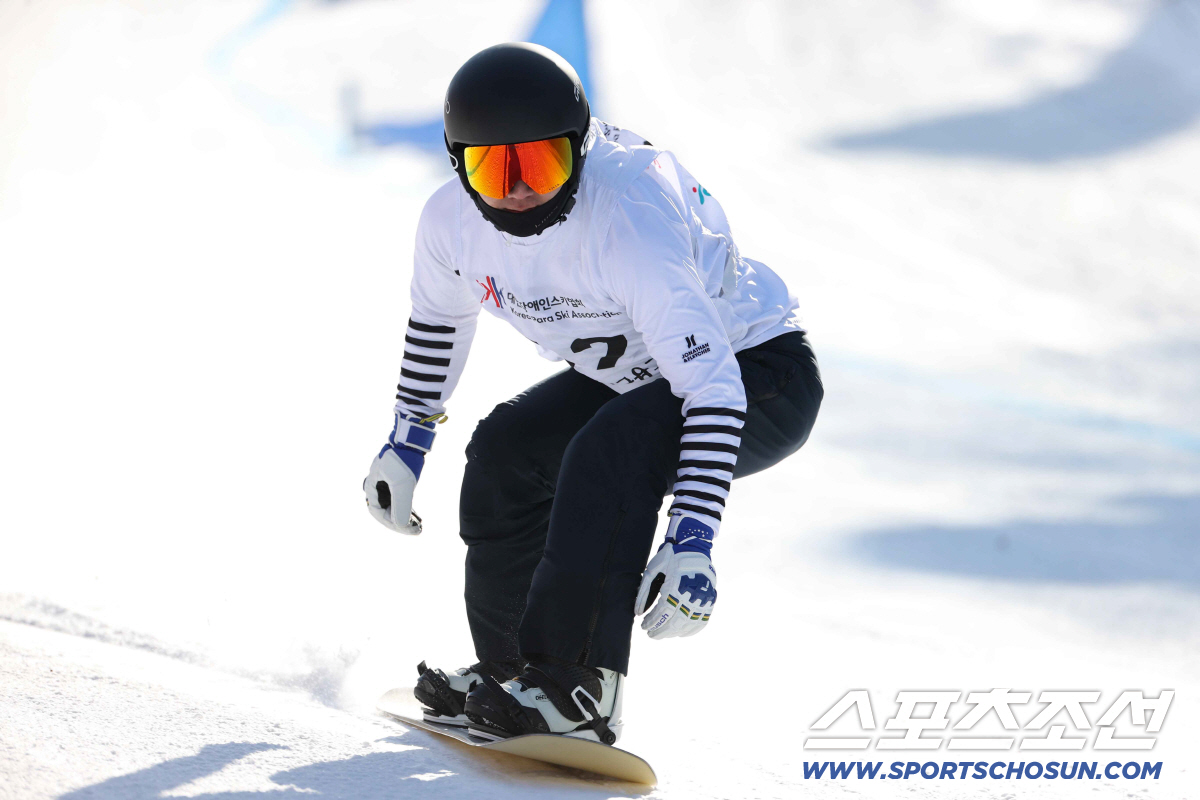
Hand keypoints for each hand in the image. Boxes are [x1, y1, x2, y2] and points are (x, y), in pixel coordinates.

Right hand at [364, 412, 437, 534]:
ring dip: (404, 517)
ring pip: (392, 506)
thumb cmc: (404, 459)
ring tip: (419, 526)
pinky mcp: (395, 480)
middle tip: (416, 530)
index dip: (393, 524)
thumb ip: (401, 506)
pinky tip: (416, 516)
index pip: (379, 513)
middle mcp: (376, 486)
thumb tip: (401, 526)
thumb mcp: (404, 484)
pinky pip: (398, 499)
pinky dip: (406, 508)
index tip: (409, 530)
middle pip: (385, 512)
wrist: (412, 438)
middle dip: (400, 523)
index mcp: (372, 487)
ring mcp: (385, 483)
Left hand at [635, 515, 716, 638]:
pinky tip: (680, 633)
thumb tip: (638, 612)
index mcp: (676, 587)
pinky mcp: (710, 601)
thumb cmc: (671, 557)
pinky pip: (702, 622)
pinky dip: (690, 631)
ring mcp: (703, 600)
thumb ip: (644, 591)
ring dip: (673, 633)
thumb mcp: (653, 569)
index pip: (662, 613)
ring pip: (687, 625)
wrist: (695, 547)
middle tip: (650, 635)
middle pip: (674, 623)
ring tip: (662, 634)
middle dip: (660, 631)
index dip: (652, 622)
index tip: (643, 626)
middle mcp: (691, 596)